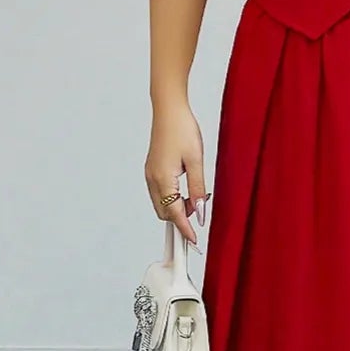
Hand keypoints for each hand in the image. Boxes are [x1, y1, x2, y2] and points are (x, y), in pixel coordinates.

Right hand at [145, 103, 207, 246]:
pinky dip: (172, 197)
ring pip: (161, 203)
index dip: (184, 229)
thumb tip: (199, 211)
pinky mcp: (152, 169)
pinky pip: (160, 192)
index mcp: (162, 179)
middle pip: (164, 212)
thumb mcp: (196, 160)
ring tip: (196, 197)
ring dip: (176, 207)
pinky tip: (186, 189)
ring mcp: (150, 174)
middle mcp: (152, 179)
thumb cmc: (182, 129)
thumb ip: (197, 188)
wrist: (168, 109)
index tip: (193, 241)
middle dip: (180, 218)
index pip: (173, 213)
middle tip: (199, 211)